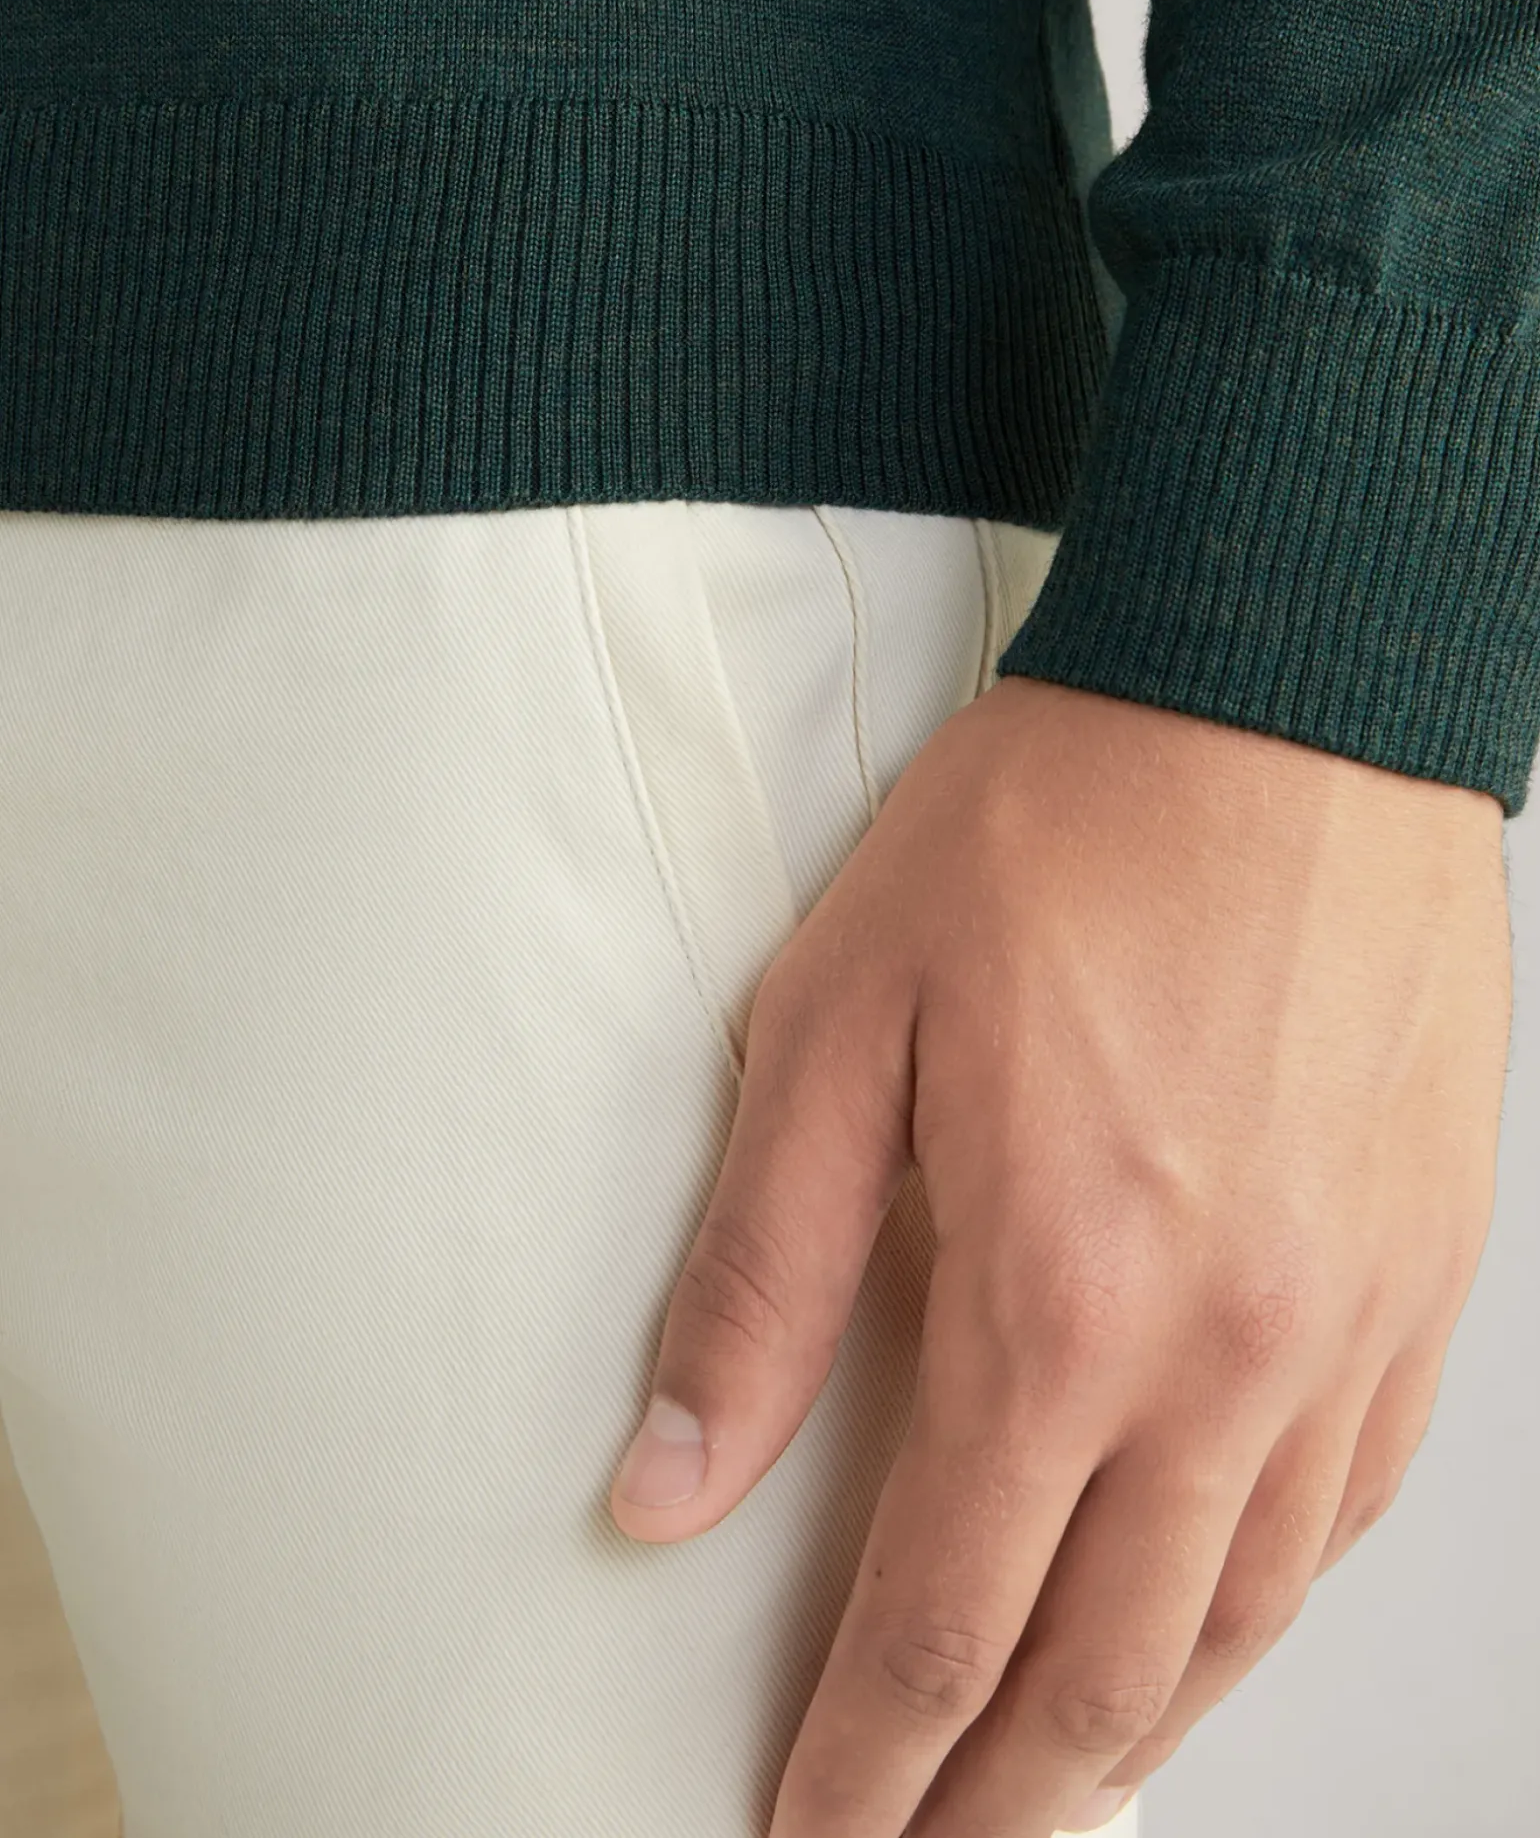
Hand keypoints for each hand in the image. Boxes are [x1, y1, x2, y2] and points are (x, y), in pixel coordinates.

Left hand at [607, 675, 1511, 1836]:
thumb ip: (756, 1277)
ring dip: (1134, 1727)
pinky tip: (1211, 1610)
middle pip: (1107, 1674)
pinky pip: (1354, 1506)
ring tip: (1047, 1778)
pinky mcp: (1427, 1274)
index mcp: (1063, 1301)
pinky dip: (1265, 1598)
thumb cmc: (1064, 830)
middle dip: (998, 1805)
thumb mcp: (839, 1023)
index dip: (865, 1768)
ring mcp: (1353, 1325)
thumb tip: (664, 1485)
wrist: (1283, 698)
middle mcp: (1231, 1354)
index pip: (942, 1625)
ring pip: (1244, 1618)